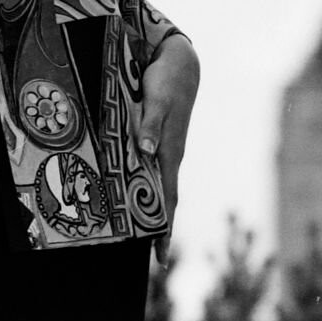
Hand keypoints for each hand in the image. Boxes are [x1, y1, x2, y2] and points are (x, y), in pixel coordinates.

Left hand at [139, 35, 199, 266]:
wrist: (181, 63)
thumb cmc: (166, 81)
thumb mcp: (156, 100)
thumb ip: (150, 125)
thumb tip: (146, 151)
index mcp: (170, 152)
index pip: (168, 200)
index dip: (163, 228)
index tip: (159, 255)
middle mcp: (171, 156)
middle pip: (167, 201)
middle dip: (161, 229)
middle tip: (155, 257)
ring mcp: (168, 150)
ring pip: (161, 189)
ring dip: (155, 212)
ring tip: (146, 236)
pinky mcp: (163, 141)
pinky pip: (156, 173)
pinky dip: (149, 189)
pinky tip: (140, 197)